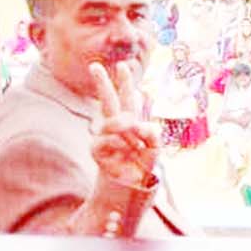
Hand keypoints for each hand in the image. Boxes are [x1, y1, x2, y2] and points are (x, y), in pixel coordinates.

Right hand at [88, 61, 157, 185]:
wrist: (131, 185)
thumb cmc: (143, 164)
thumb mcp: (155, 147)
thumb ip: (152, 134)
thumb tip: (138, 125)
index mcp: (131, 121)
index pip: (128, 98)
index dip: (125, 82)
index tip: (123, 65)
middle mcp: (115, 126)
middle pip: (107, 100)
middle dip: (102, 82)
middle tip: (94, 65)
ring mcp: (104, 137)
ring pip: (110, 120)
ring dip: (124, 126)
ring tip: (133, 135)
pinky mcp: (97, 150)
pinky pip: (105, 140)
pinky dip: (117, 144)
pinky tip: (123, 150)